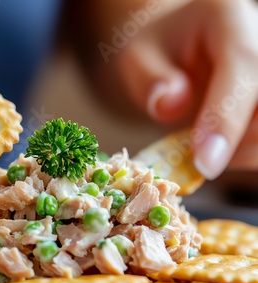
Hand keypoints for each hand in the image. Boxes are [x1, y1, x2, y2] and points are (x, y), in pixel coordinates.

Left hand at [116, 0, 257, 179]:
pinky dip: (244, 154)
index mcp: (229, 21)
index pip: (243, 65)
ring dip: (241, 152)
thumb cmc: (156, 53)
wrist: (174, 49)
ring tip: (198, 150)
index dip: (226, 118)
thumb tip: (171, 103)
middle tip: (195, 159)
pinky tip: (214, 149)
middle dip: (237, 140)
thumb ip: (149, 79)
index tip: (205, 162)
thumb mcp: (136, 58)